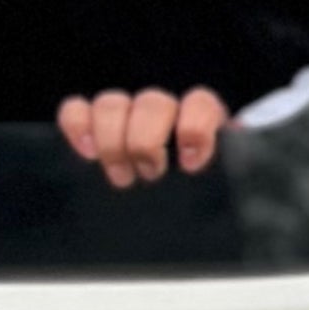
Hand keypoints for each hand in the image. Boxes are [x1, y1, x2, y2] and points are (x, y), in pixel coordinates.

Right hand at [56, 87, 229, 186]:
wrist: (172, 206)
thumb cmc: (200, 192)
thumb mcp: (218, 184)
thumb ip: (227, 174)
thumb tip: (232, 179)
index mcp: (202, 118)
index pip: (199, 103)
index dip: (193, 128)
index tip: (191, 164)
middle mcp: (164, 109)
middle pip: (151, 104)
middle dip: (146, 142)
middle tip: (151, 174)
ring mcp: (127, 112)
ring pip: (112, 103)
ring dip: (112, 141)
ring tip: (122, 177)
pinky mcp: (93, 123)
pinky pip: (76, 109)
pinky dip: (77, 126)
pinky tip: (87, 153)